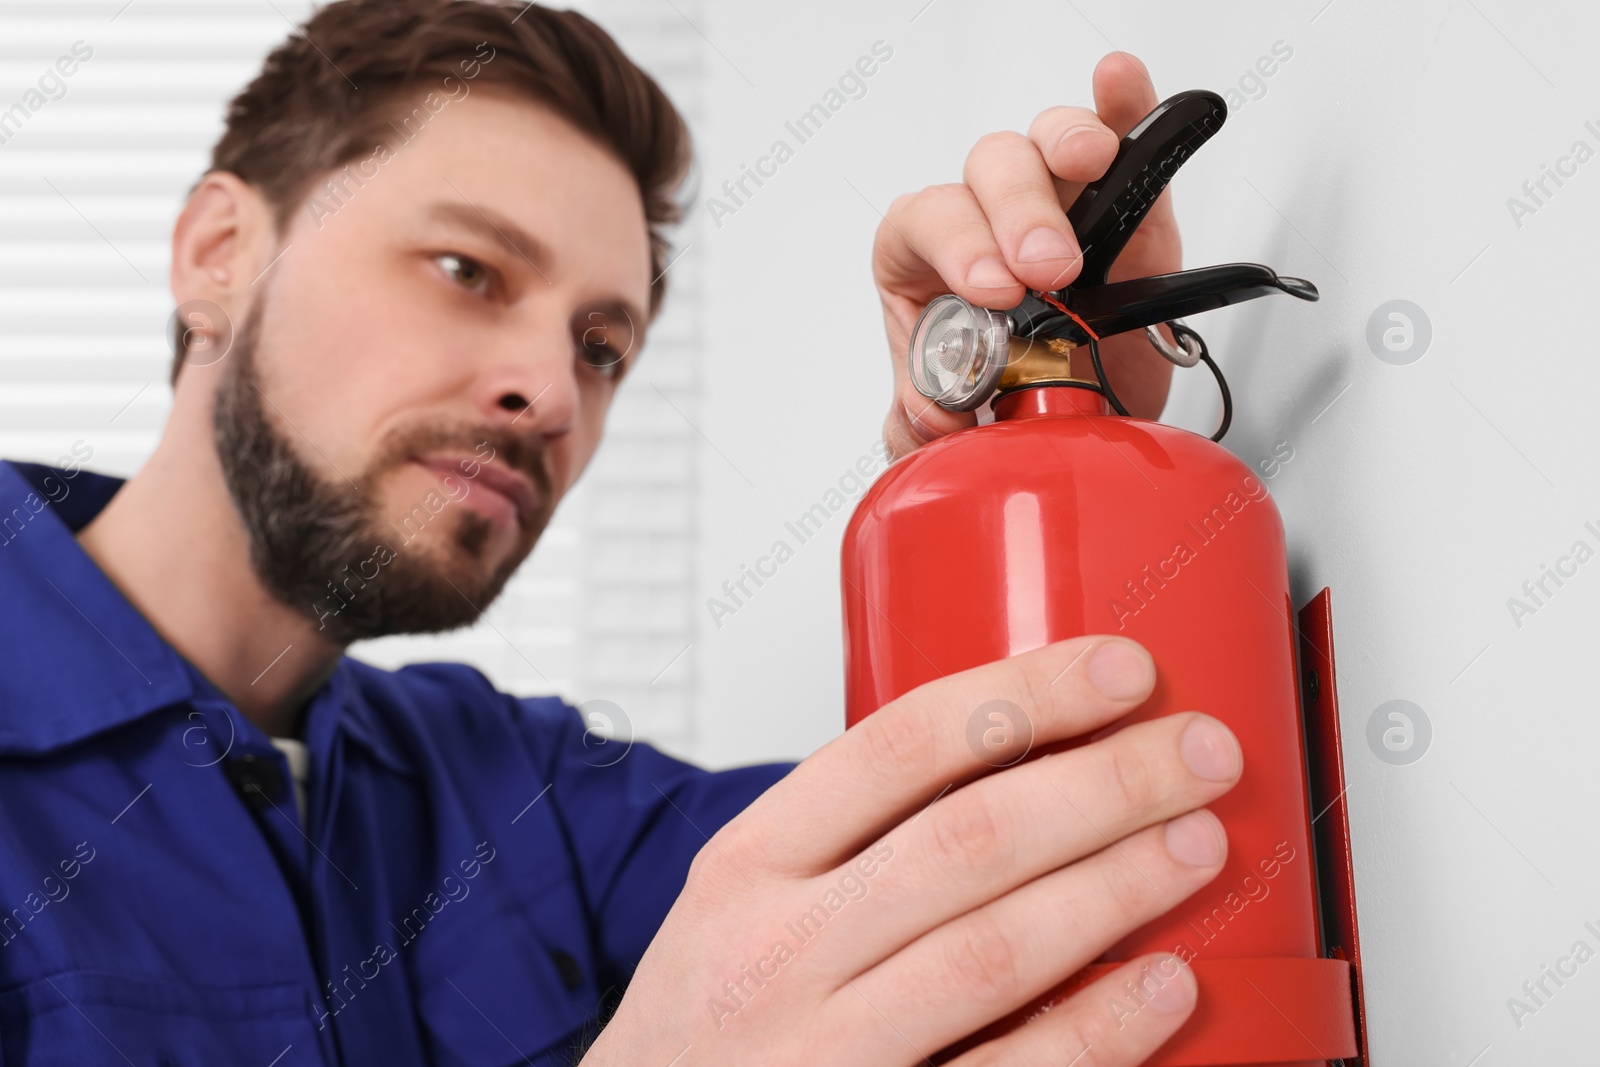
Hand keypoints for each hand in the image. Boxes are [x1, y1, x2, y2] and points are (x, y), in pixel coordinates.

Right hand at [582, 636, 1241, 1065]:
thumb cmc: (712, 1017)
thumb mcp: (740, 900)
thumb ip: (850, 836)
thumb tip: (1026, 757)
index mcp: (748, 865)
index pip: (897, 747)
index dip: (1026, 698)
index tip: (1120, 670)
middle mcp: (779, 952)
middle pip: (967, 841)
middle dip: (1105, 785)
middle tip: (1199, 752)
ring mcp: (824, 1054)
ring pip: (994, 954)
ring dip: (1115, 890)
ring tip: (1198, 844)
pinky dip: (1095, 1031)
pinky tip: (1162, 988)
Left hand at [875, 52, 1183, 459]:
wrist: (1077, 414)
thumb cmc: (1003, 399)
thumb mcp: (950, 425)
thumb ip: (919, 423)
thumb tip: (929, 419)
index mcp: (927, 259)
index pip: (921, 224)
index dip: (955, 246)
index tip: (992, 294)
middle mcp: (988, 215)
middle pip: (988, 171)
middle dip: (1017, 211)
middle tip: (1047, 270)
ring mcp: (1058, 199)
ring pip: (1047, 141)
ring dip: (1068, 146)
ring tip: (1093, 168)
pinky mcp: (1126, 200)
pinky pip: (1119, 128)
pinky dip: (1121, 101)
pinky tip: (1118, 82)